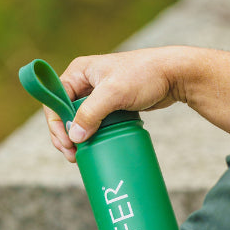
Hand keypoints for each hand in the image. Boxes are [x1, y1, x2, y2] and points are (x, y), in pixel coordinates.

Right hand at [43, 49, 185, 162]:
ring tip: (81, 157)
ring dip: (79, 139)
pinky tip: (93, 149)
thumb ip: (91, 113)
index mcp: (79, 72)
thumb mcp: (114, 92)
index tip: (66, 144)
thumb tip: (74, 137)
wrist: (175, 74)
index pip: (55, 100)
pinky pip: (97, 123)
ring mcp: (100, 94)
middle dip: (66, 136)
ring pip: (81, 121)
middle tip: (73, 157)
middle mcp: (86, 82)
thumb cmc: (145, 75)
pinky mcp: (113, 105)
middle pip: (65, 113)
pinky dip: (93, 136)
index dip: (55, 124)